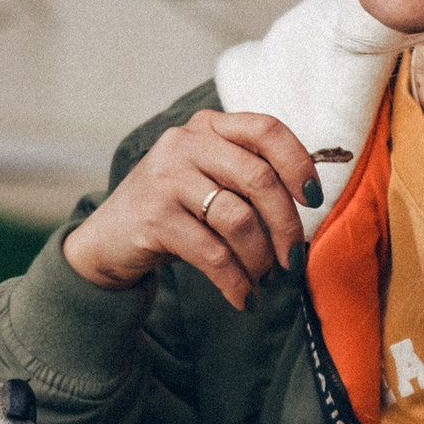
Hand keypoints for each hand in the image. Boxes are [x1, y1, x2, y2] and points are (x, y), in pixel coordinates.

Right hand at [61, 104, 320, 313]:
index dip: (299, 163)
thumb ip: (250, 176)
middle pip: (259, 179)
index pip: (267, 130)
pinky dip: (236, 282)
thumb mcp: (209, 178)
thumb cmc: (175, 209)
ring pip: (239, 220)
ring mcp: (166, 178)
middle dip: (286, 226)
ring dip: (260, 258)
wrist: (109, 239)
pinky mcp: (154, 218)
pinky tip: (244, 297)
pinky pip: (213, 254)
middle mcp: (185, 143)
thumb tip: (310, 204)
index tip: (314, 199)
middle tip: (293, 258)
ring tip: (263, 278)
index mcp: (208, 126)